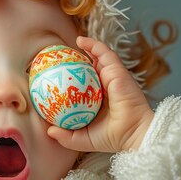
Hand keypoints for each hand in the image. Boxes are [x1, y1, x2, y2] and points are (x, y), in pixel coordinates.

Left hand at [47, 36, 153, 152]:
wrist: (132, 134)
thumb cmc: (111, 137)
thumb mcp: (82, 138)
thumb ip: (66, 136)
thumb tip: (48, 130)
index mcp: (98, 100)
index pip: (84, 84)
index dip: (73, 77)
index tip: (57, 73)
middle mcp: (105, 86)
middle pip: (91, 68)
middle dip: (78, 60)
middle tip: (62, 56)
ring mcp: (112, 77)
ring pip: (98, 58)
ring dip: (87, 47)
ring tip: (72, 42)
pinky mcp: (118, 71)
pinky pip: (105, 54)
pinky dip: (94, 45)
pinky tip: (80, 41)